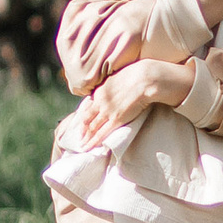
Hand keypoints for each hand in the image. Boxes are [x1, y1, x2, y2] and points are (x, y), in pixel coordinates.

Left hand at [74, 59, 191, 148]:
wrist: (144, 79)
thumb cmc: (136, 76)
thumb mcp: (117, 78)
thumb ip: (111, 87)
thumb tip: (113, 89)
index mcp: (99, 92)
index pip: (88, 107)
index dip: (83, 117)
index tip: (81, 123)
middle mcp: (100, 103)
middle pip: (87, 119)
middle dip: (82, 130)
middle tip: (79, 138)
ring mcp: (107, 112)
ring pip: (92, 128)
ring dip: (87, 138)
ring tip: (82, 146)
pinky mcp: (116, 119)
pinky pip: (102, 133)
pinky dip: (94, 141)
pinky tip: (90, 147)